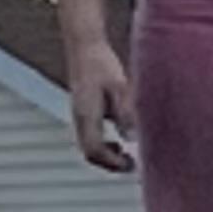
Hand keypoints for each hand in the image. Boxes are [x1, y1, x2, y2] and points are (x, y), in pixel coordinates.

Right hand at [66, 36, 134, 172]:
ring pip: (88, 147)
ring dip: (107, 157)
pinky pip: (91, 138)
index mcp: (86, 114)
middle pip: (89, 153)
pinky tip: (120, 143)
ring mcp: (79, 115)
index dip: (112, 162)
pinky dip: (104, 147)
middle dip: (110, 164)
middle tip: (132, 166)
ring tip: (128, 157)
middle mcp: (79, 118)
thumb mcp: (118, 85)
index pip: (94, 150)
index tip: (132, 164)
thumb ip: (125, 111)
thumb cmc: (101, 62)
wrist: (84, 45)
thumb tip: (132, 138)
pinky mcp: (84, 111)